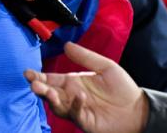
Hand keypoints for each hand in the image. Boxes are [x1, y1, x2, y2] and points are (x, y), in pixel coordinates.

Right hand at [25, 42, 147, 132]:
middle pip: (49, 93)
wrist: (139, 110)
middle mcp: (71, 96)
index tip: (27, 72)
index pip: (51, 79)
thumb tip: (66, 45)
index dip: (38, 76)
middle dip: (39, 88)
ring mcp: (77, 110)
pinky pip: (74, 114)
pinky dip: (74, 106)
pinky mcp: (84, 121)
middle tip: (34, 84)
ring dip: (51, 99)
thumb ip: (85, 57)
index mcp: (73, 82)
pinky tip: (79, 97)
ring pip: (57, 106)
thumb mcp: (105, 66)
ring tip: (48, 92)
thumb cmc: (123, 88)